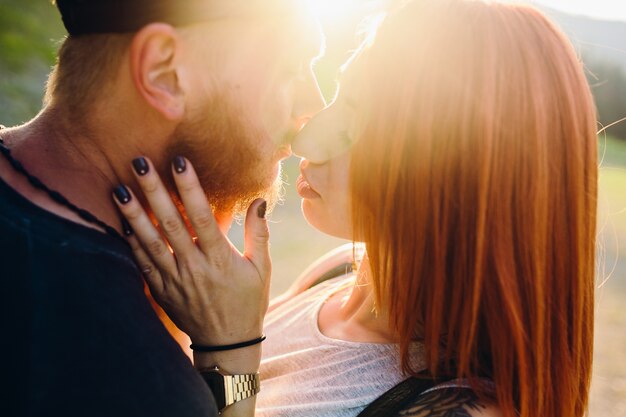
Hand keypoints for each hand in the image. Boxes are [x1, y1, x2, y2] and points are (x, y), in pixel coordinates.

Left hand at [113, 156, 270, 345]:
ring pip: (150, 242)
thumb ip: (259, 233)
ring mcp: (175, 280)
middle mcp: (194, 267)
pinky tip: (123, 221)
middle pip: (170, 224)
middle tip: (139, 163)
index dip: (189, 188)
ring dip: (134, 215)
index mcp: (220, 259)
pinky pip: (143, 263)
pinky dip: (132, 242)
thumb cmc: (248, 301)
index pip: (201, 217)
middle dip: (154, 192)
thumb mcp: (261, 268)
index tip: (178, 161)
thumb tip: (258, 200)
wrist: (227, 343)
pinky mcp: (162, 291)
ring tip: (119, 189)